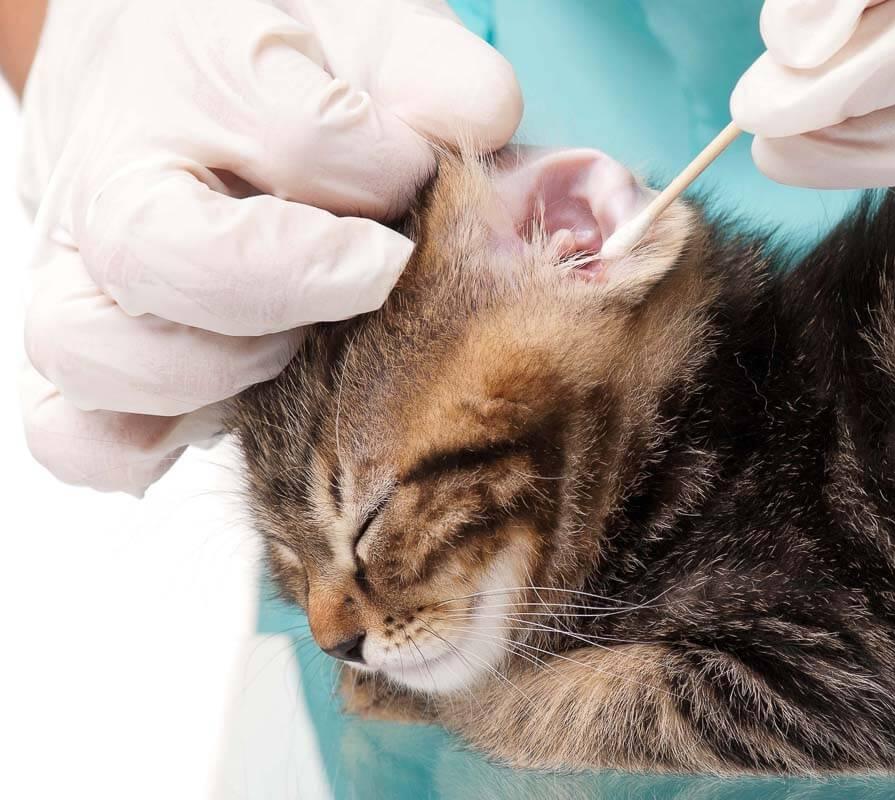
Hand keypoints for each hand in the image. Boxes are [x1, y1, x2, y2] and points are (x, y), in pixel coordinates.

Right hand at [18, 0, 521, 493]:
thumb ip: (443, 83)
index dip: (392, 171)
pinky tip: (229, 409)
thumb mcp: (377, 35)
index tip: (421, 173)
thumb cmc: (288, 59)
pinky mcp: (80, 348)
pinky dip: (144, 445)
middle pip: (168, 257)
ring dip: (219, 372)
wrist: (165, 56)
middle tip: (376, 275)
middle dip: (299, 285)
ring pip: (96, 354)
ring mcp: (79, 268)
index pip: (305, 140)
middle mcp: (116, 172)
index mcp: (197, 69)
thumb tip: (491, 150)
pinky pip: (74, 433)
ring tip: (295, 347)